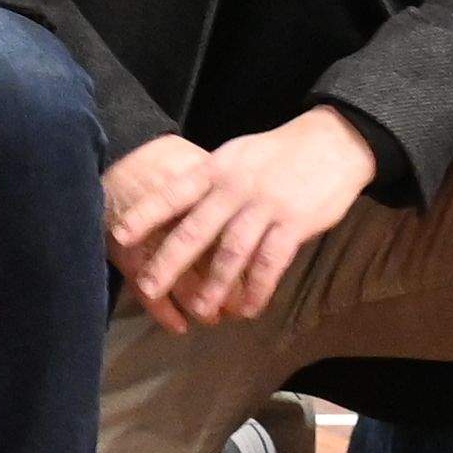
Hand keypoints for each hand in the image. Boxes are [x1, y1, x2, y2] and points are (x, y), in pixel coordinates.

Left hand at [104, 111, 380, 331]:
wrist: (334, 141)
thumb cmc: (279, 153)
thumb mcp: (237, 157)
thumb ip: (211, 183)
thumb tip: (179, 209)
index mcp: (216, 169)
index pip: (173, 193)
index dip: (144, 215)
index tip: (119, 236)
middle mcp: (235, 187)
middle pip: (195, 230)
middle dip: (169, 262)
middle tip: (149, 288)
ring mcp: (264, 205)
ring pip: (232, 252)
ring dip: (215, 285)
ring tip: (201, 310)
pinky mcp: (294, 223)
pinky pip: (271, 262)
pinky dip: (257, 288)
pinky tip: (249, 308)